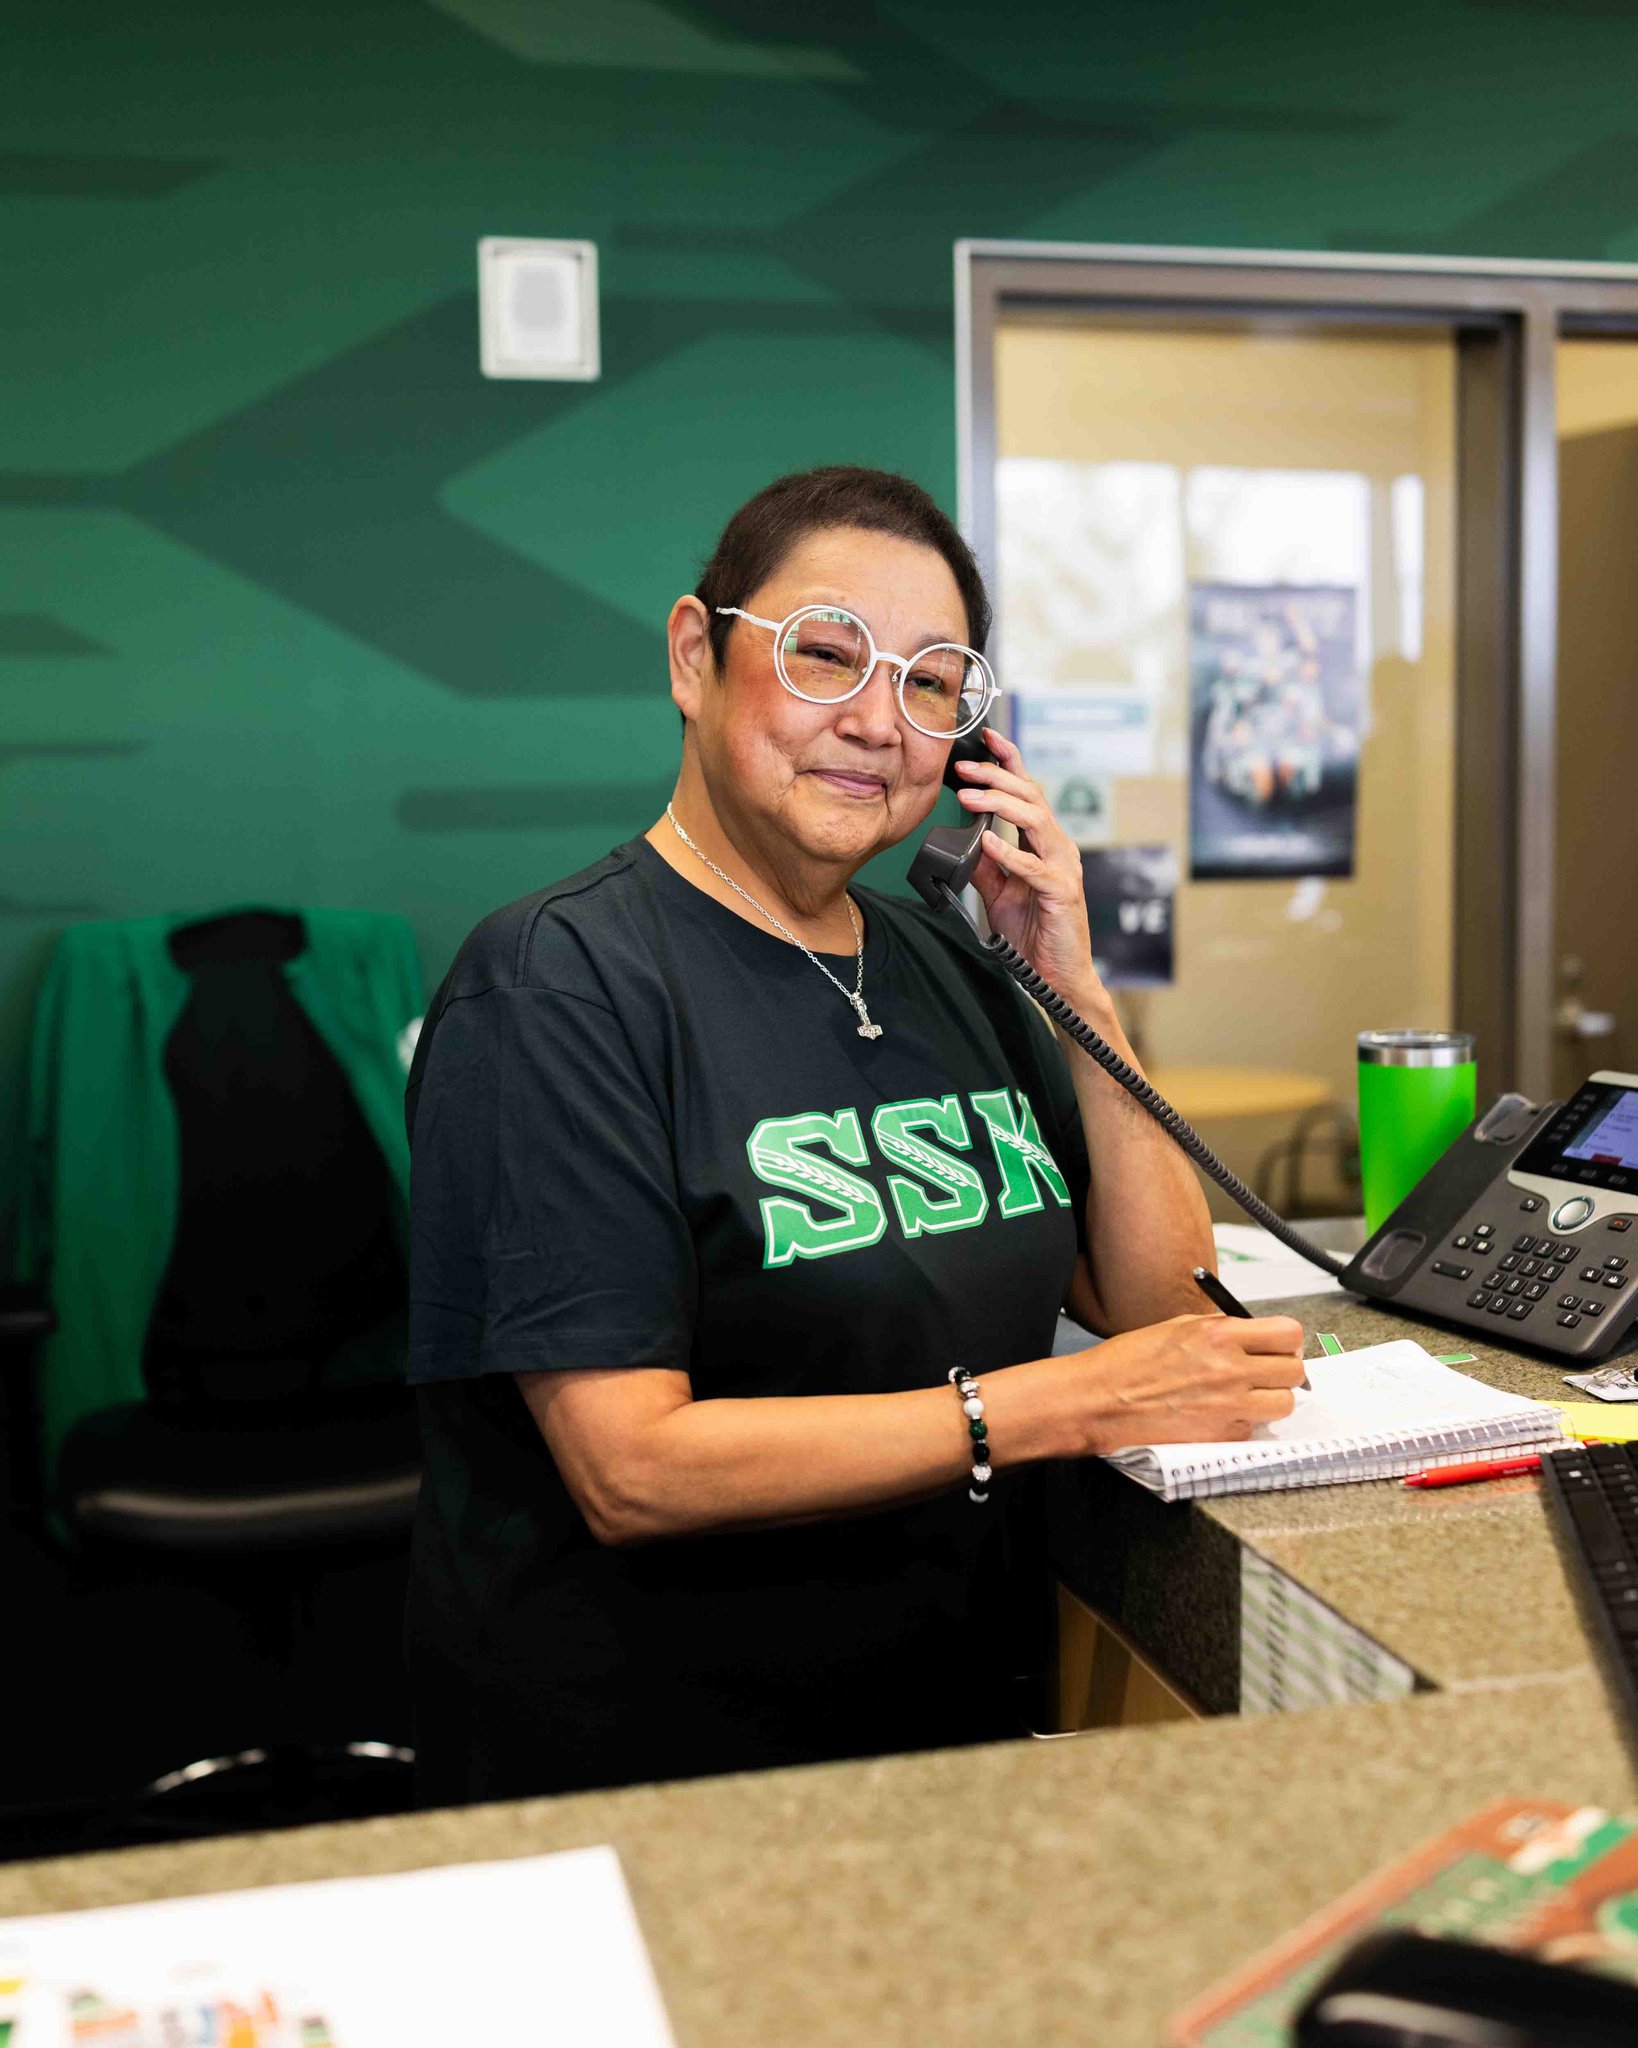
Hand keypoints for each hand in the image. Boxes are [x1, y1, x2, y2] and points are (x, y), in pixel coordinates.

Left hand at [956, 727, 1102, 1007]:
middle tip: (964, 769)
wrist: (1056, 978)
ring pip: (1036, 821)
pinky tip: (987, 841)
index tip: (987, 738)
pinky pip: (1035, 866)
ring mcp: (1064, 868)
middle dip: (997, 777)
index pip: (1028, 791)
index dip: (1010, 761)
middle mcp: (1058, 848)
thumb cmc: (1034, 933)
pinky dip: (1009, 852)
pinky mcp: (1062, 894)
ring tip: (969, 797)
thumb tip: (964, 838)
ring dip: (1000, 805)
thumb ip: (986, 865)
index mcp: (1044, 842)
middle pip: (1032, 797)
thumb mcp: (1000, 893)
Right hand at [1064, 1313, 1306, 1453]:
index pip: (1288, 1334)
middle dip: (1282, 1369)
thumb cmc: (1129, 1362)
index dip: (1286, 1340)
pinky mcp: (1222, 1436)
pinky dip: (1244, 1421)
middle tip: (1264, 1371)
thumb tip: (1254, 1336)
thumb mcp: (1178, 1327)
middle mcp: (1231, 1370)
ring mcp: (1229, 1406)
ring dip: (1271, 1398)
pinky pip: (1254, 1427)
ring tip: (1247, 1395)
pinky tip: (1219, 1413)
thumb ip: (1221, 1330)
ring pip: (1285, 1403)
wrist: (1100, 1401)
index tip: (1277, 1345)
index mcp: (1219, 1335)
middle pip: (1294, 1370)